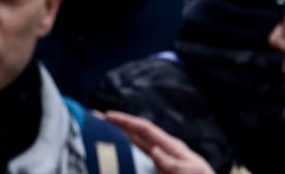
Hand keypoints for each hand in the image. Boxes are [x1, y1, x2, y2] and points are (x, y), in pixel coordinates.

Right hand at [99, 111, 215, 173]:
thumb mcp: (191, 172)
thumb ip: (173, 163)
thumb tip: (155, 150)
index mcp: (172, 146)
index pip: (145, 129)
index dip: (126, 121)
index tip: (107, 115)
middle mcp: (164, 151)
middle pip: (136, 134)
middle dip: (116, 126)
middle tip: (94, 120)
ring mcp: (160, 161)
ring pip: (135, 147)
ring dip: (118, 139)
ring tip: (99, 134)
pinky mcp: (157, 171)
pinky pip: (138, 161)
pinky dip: (125, 156)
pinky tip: (114, 156)